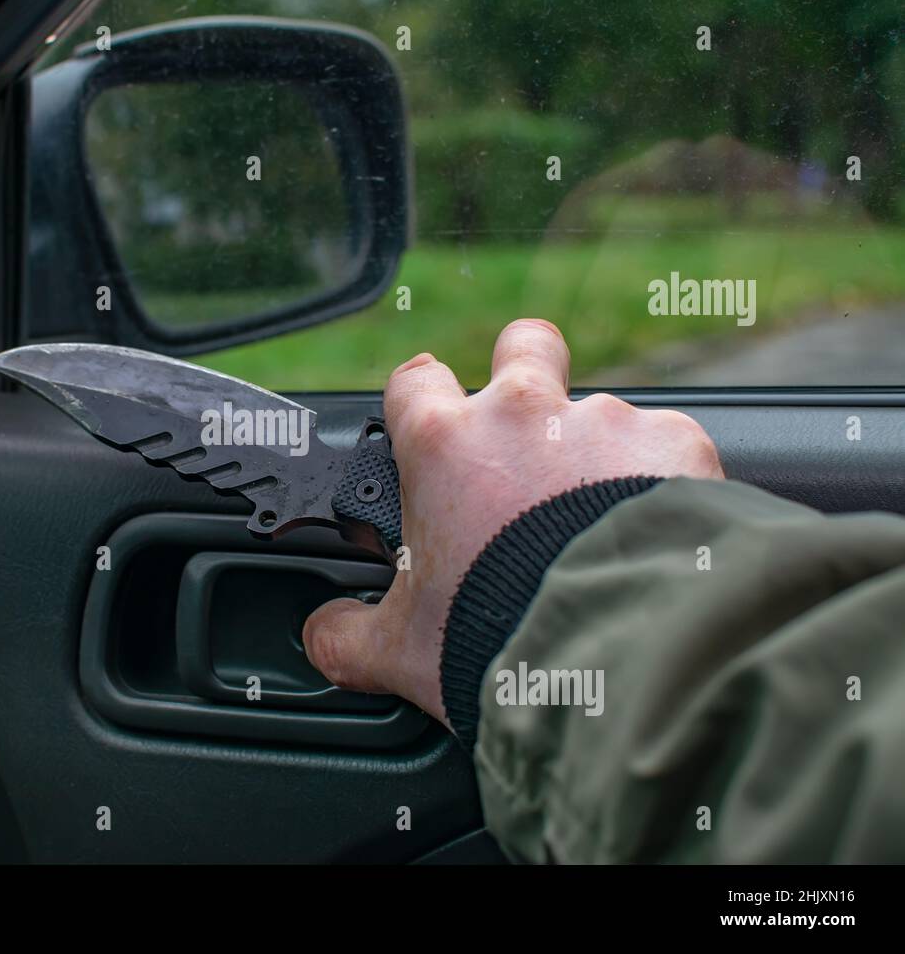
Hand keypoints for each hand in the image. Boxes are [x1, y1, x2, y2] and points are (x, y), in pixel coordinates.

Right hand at [302, 319, 724, 724]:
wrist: (619, 655)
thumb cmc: (502, 639)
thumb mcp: (398, 650)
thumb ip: (347, 632)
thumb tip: (322, 633)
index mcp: (445, 445)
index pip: (414, 380)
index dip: (419, 403)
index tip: (428, 434)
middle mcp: (523, 414)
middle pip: (522, 343)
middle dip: (524, 372)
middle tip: (524, 440)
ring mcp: (605, 422)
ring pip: (601, 411)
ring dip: (596, 453)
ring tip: (601, 526)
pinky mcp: (676, 446)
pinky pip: (667, 450)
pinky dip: (662, 486)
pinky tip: (655, 539)